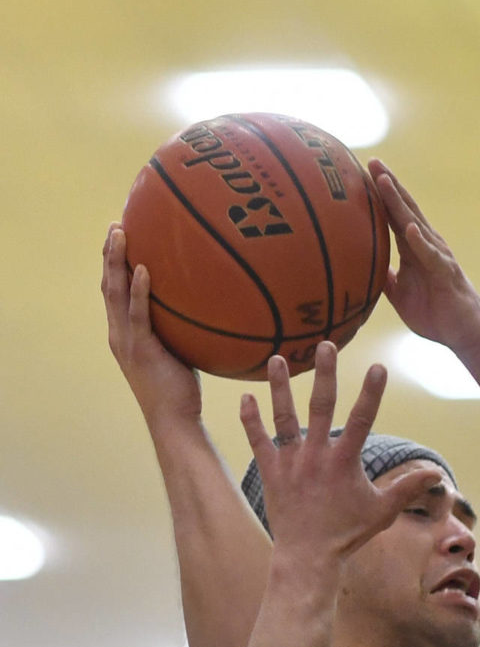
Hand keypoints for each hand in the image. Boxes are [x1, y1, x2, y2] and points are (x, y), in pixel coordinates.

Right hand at [103, 224, 202, 431]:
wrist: (175, 421)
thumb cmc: (181, 391)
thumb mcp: (178, 352)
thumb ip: (180, 329)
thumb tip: (203, 308)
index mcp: (124, 334)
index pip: (114, 293)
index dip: (113, 265)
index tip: (118, 237)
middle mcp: (119, 334)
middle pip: (108, 286)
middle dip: (109, 254)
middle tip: (114, 225)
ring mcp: (127, 342)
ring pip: (115, 294)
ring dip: (116, 261)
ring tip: (120, 233)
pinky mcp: (142, 350)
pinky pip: (139, 315)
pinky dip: (139, 291)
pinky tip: (146, 269)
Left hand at [238, 343, 419, 561]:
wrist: (308, 556)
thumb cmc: (347, 534)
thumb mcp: (383, 511)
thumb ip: (408, 488)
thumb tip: (438, 474)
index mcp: (345, 461)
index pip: (362, 419)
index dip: (371, 392)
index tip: (378, 367)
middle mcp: (316, 455)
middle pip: (321, 405)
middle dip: (324, 373)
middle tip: (325, 344)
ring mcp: (291, 462)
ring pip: (284, 416)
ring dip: (279, 386)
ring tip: (275, 358)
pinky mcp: (271, 471)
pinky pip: (258, 440)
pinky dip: (250, 419)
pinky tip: (245, 397)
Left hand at [368, 162, 479, 353]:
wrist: (466, 334)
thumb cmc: (436, 315)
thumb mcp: (400, 296)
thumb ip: (385, 279)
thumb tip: (363, 270)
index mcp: (413, 249)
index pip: (393, 216)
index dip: (379, 195)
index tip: (361, 172)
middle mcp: (426, 245)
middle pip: (404, 209)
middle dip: (388, 185)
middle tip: (372, 160)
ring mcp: (437, 257)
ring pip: (415, 224)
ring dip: (399, 203)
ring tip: (384, 182)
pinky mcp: (446, 274)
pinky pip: (431, 256)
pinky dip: (420, 242)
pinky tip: (408, 228)